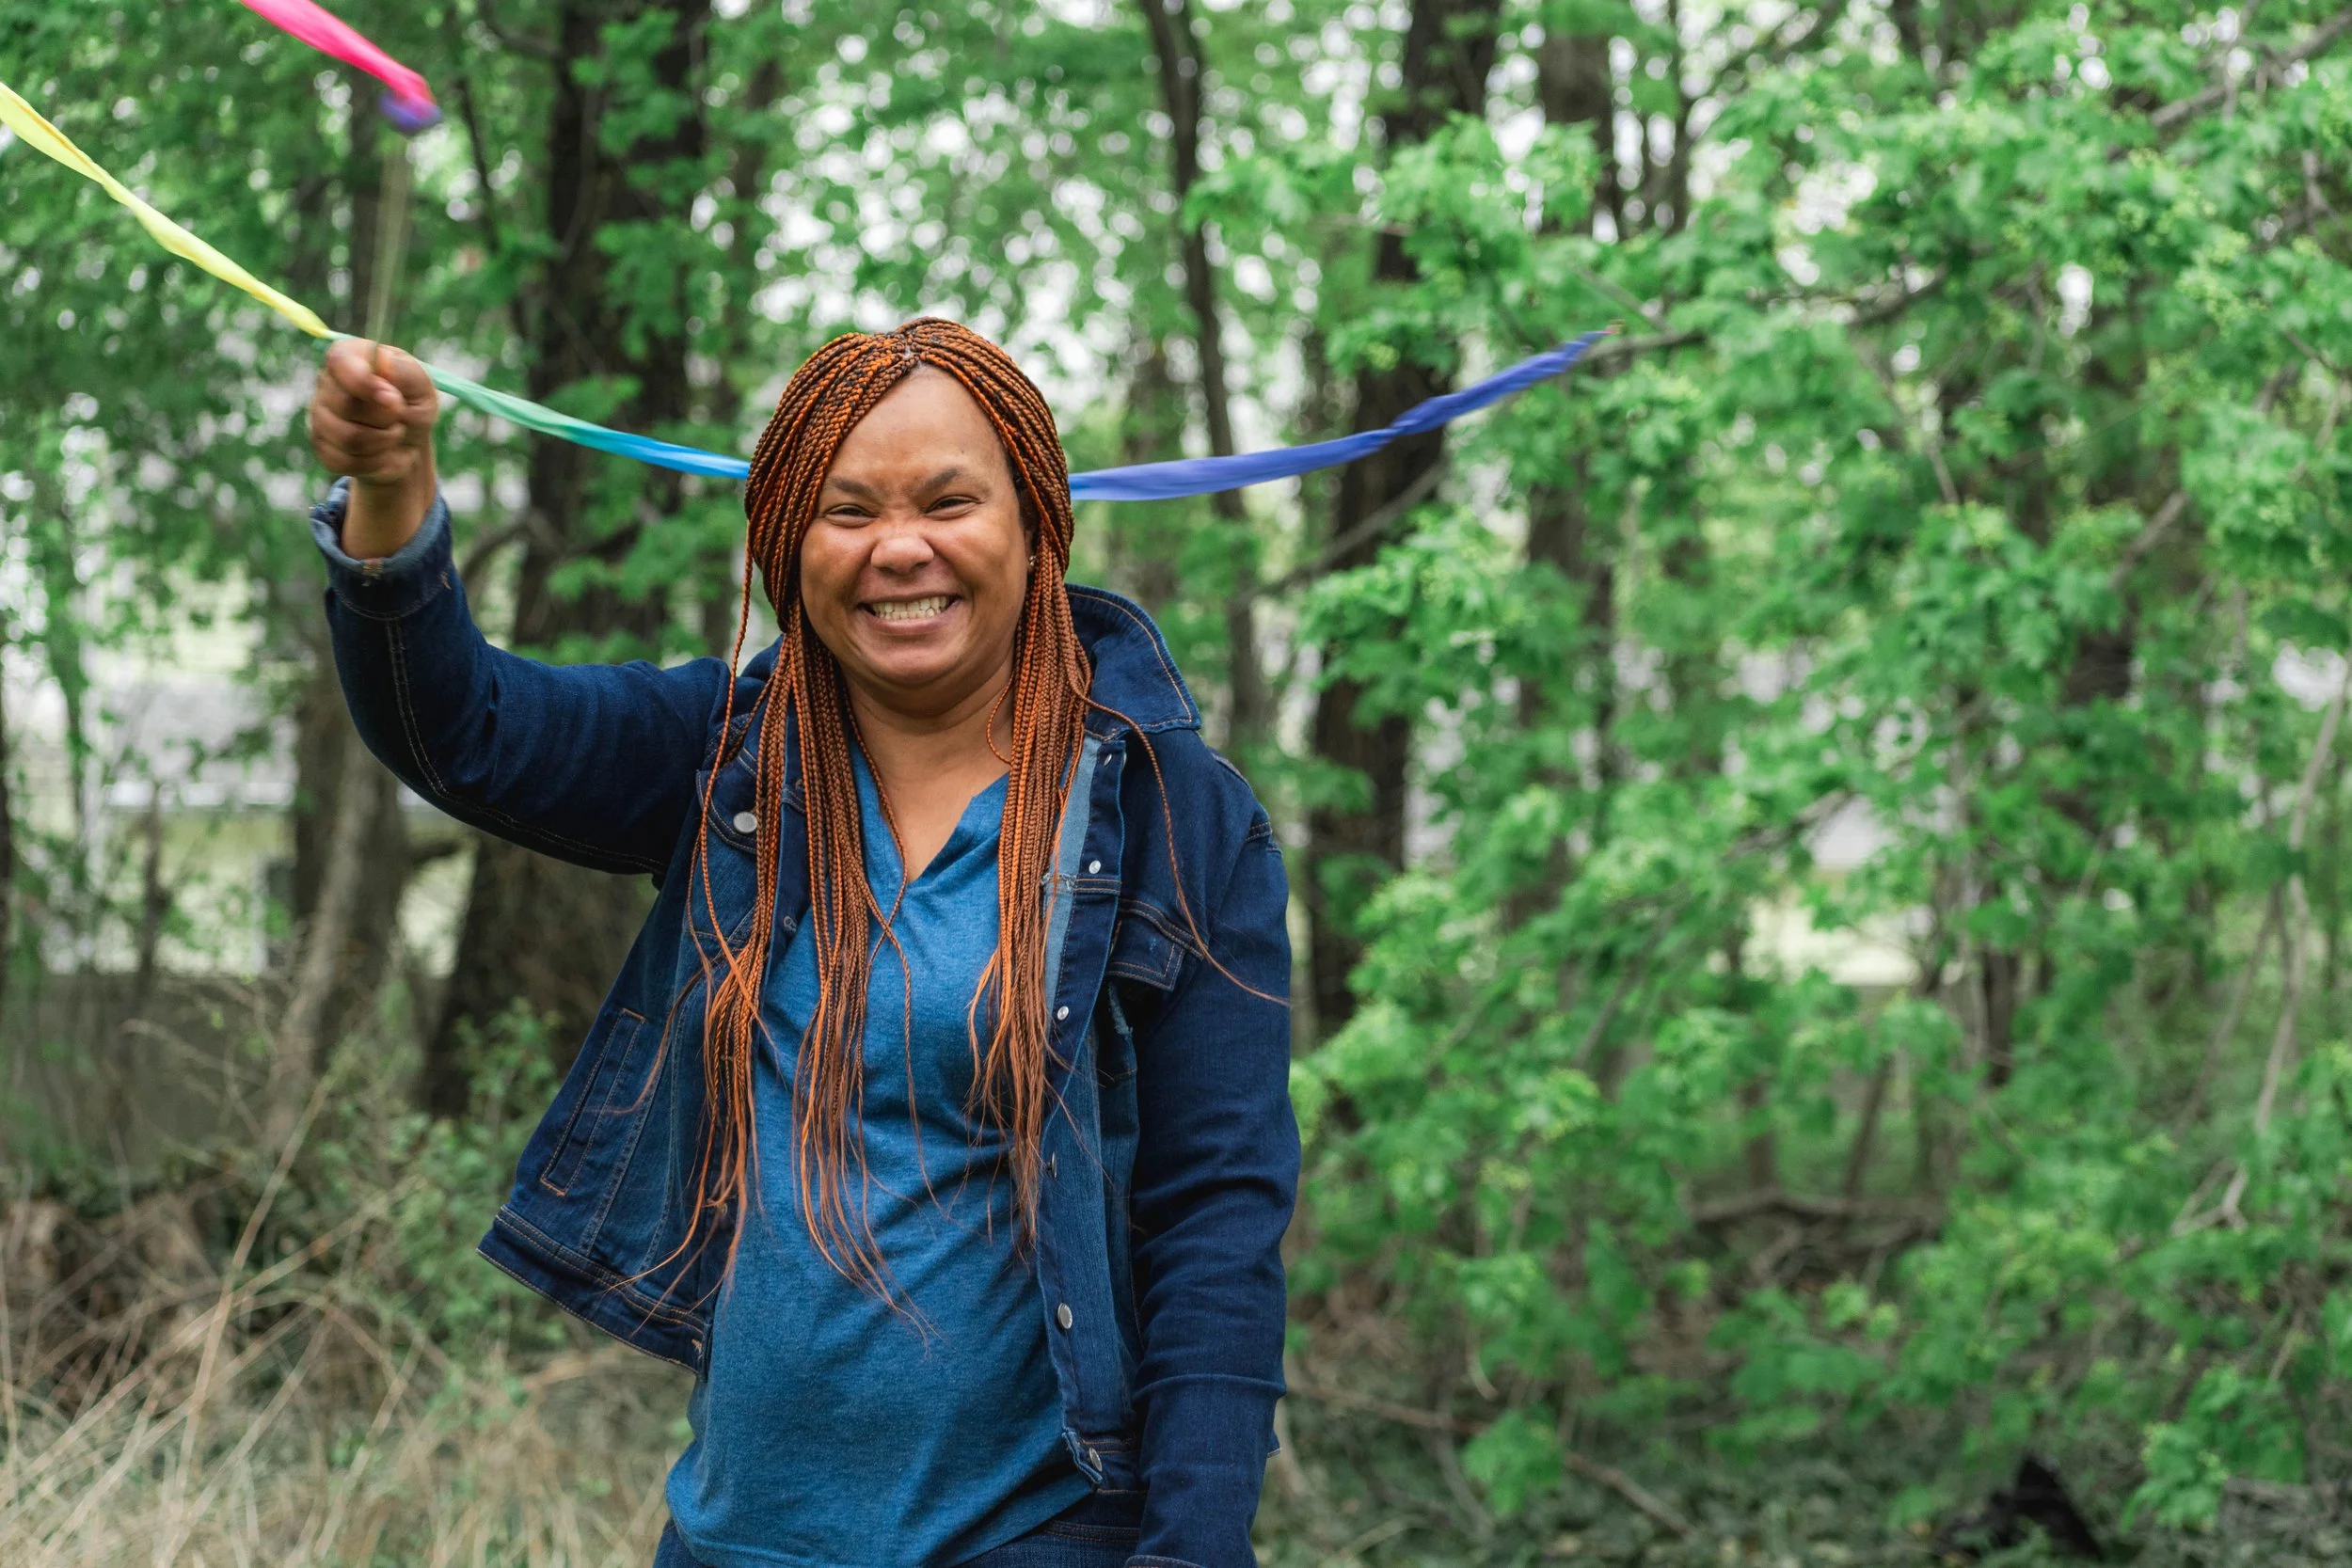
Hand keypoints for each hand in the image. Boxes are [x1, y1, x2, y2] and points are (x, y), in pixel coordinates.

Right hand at [308, 339, 439, 557]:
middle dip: (379, 423)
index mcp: (351, 360)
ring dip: (378, 447)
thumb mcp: (425, 392)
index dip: (364, 384)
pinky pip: (338, 463)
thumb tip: (386, 368)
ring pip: (338, 437)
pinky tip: (388, 460)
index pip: (339, 359)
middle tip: (401, 425)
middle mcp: (328, 385)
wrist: (409, 448)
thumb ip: (409, 375)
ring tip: (397, 443)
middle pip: (337, 405)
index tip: (394, 403)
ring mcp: (320, 418)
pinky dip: (372, 467)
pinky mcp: (323, 449)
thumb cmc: (416, 409)